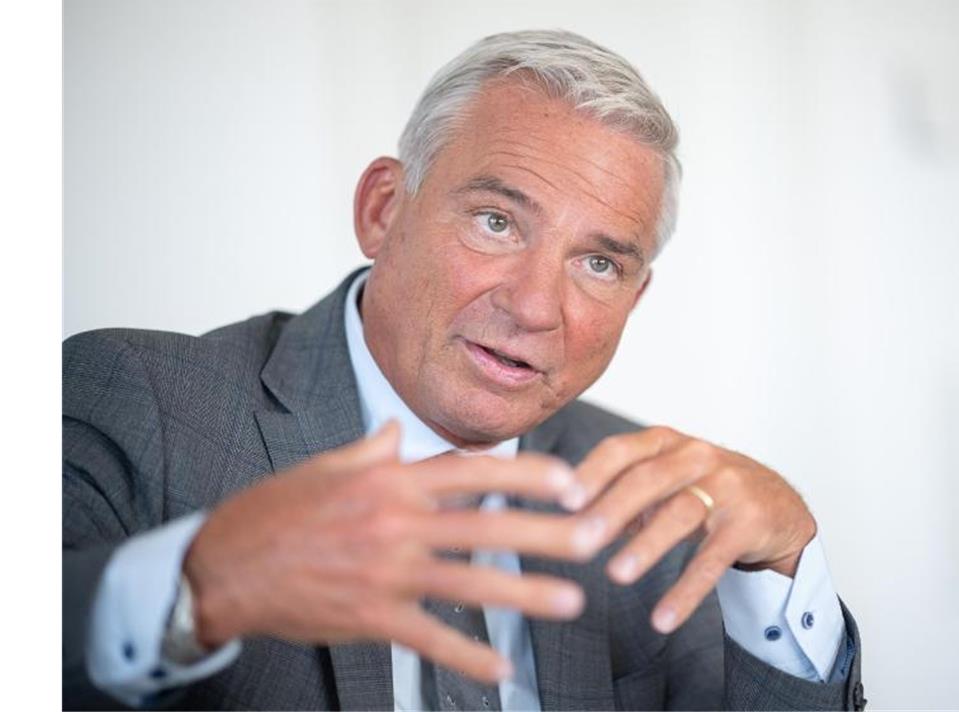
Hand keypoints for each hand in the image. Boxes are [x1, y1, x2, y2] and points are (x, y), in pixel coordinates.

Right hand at [183, 420, 591, 683]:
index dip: (529, 475)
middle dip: (547, 533)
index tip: (573, 482)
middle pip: (487, 525)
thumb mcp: (327, 467)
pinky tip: (501, 669)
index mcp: (391, 481)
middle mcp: (397, 522)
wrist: (223, 566)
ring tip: (573, 601)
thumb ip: (374, 450)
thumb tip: (401, 429)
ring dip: (525, 594)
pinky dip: (468, 655)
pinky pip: (430, 638)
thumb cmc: (276, 511)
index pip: (475, 471)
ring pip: (470, 582)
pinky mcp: (372, 617)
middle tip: (596, 538)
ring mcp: (387, 572)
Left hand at [559, 426, 816, 634]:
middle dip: (611, 510)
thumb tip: (568, 521)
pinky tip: (663, 618)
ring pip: (680, 513)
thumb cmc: (707, 493)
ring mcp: (727, 487)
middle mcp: (697, 456)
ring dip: (646, 546)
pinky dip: (686, 591)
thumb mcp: (664, 484)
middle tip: (579, 539)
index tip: (562, 502)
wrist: (779, 507)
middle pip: (647, 478)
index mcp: (667, 442)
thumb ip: (621, 497)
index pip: (621, 450)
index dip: (591, 473)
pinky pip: (713, 560)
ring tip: (616, 574)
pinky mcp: (749, 522)